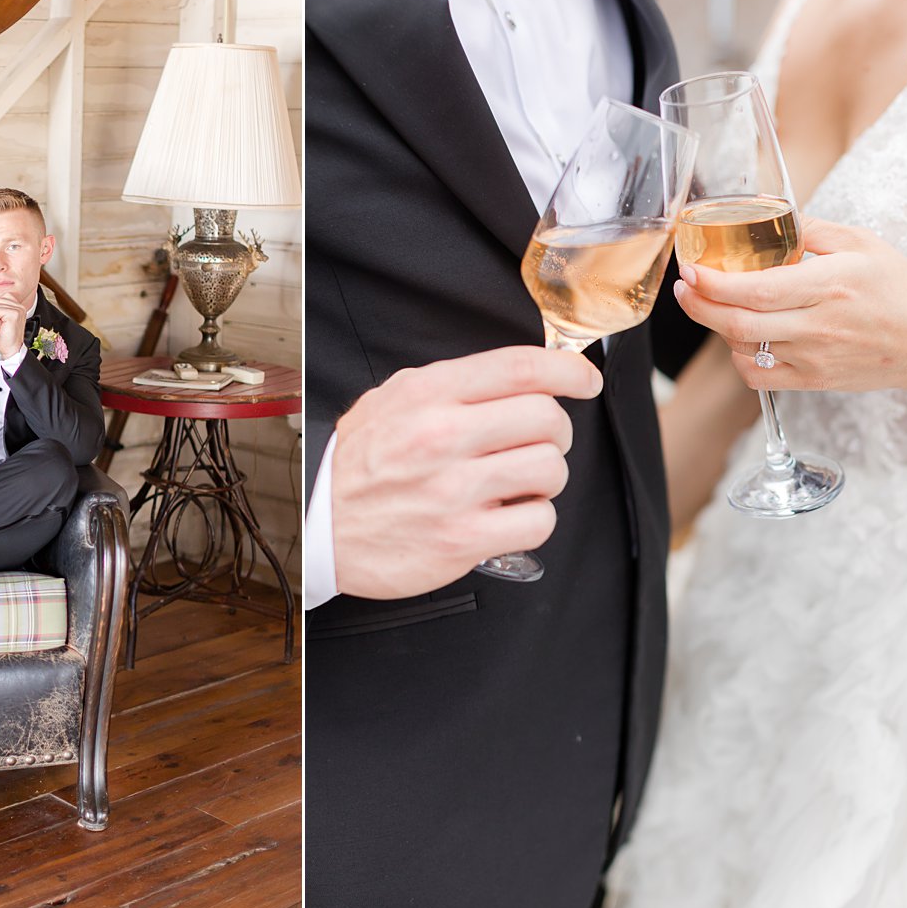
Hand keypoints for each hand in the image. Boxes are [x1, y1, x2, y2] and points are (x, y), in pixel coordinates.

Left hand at [0, 295, 30, 357]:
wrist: (11, 350)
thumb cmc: (7, 338)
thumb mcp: (3, 318)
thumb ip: (2, 307)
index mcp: (19, 307)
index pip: (3, 297)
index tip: (2, 320)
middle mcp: (20, 308)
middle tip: (1, 324)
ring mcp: (18, 310)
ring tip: (1, 326)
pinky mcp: (14, 314)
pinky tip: (1, 327)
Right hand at [330, 345, 602, 599]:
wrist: (321, 528)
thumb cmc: (360, 465)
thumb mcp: (391, 400)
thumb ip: (451, 384)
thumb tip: (520, 374)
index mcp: (428, 395)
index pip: (520, 367)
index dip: (568, 369)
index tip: (585, 379)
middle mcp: (442, 437)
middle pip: (548, 418)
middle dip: (556, 431)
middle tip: (539, 441)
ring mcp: (454, 491)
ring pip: (552, 469)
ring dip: (546, 476)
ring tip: (518, 481)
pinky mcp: (463, 540)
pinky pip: (539, 521)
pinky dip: (534, 518)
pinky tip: (509, 514)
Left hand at [672, 217, 906, 398]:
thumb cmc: (901, 288)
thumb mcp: (863, 243)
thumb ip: (811, 230)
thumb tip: (769, 213)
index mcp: (830, 285)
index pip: (756, 289)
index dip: (714, 283)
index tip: (691, 271)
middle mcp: (818, 325)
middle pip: (738, 323)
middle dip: (699, 306)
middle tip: (684, 288)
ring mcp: (815, 358)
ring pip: (744, 348)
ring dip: (719, 327)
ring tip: (712, 305)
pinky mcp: (814, 381)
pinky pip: (759, 377)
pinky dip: (740, 359)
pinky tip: (742, 339)